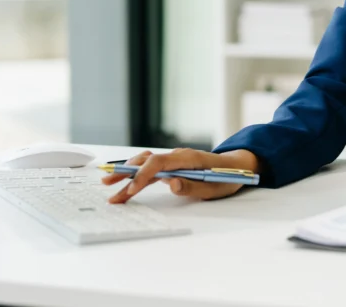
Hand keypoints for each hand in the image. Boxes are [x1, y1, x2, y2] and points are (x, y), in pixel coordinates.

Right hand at [102, 148, 259, 203]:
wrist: (238, 166)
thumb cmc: (228, 176)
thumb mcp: (214, 187)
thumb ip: (192, 187)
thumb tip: (171, 185)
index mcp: (188, 158)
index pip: (158, 163)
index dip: (142, 176)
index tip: (130, 190)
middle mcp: (178, 155)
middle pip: (146, 160)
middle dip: (126, 172)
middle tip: (107, 184)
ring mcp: (175, 159)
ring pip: (146, 163)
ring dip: (128, 173)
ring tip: (109, 184)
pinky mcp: (174, 166)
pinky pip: (152, 168)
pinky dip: (138, 176)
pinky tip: (126, 184)